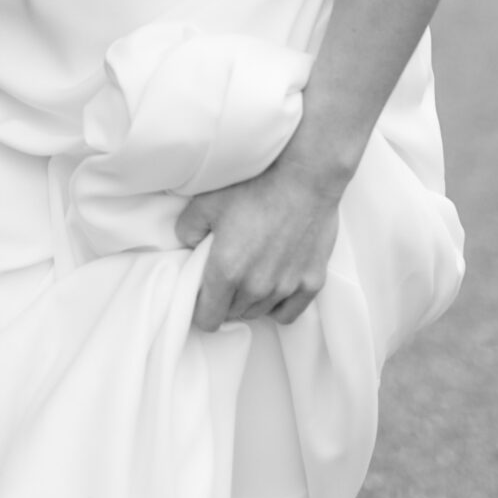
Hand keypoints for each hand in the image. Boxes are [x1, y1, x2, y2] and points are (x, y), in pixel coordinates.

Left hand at [175, 148, 341, 331]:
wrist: (305, 178)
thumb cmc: (257, 186)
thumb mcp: (208, 201)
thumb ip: (188, 228)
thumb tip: (187, 244)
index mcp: (226, 271)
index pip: (208, 318)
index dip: (202, 307)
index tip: (204, 294)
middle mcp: (255, 287)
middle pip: (232, 314)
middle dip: (226, 299)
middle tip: (229, 272)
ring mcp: (285, 288)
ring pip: (258, 312)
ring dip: (251, 299)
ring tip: (252, 271)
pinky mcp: (311, 284)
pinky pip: (288, 313)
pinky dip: (278, 305)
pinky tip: (274, 285)